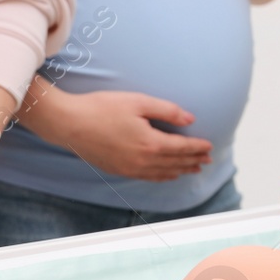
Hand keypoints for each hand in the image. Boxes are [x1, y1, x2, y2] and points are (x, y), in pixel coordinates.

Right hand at [25, 88, 211, 180]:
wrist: (69, 123)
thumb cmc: (102, 108)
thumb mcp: (138, 102)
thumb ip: (167, 111)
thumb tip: (190, 120)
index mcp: (150, 143)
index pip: (182, 148)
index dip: (198, 147)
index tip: (210, 146)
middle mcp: (143, 160)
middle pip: (176, 163)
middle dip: (194, 160)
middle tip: (208, 159)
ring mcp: (130, 168)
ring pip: (163, 173)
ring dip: (181, 171)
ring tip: (193, 169)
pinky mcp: (119, 170)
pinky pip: (148, 177)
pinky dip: (163, 177)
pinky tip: (168, 174)